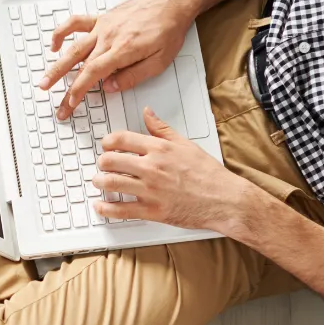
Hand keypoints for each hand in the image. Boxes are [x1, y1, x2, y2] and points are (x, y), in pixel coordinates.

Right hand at [39, 0, 194, 120]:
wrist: (171, 1)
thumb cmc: (168, 29)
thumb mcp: (159, 61)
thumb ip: (133, 76)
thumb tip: (111, 87)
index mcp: (122, 49)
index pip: (92, 73)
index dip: (78, 90)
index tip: (71, 103)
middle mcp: (108, 37)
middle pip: (78, 64)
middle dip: (63, 86)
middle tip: (56, 102)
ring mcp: (103, 26)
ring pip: (73, 47)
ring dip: (56, 65)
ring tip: (45, 80)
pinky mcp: (102, 18)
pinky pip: (76, 23)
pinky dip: (62, 33)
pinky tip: (54, 45)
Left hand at [92, 108, 255, 232]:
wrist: (225, 200)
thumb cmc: (209, 174)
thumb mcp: (186, 144)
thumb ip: (162, 129)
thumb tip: (147, 113)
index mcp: (160, 149)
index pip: (121, 139)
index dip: (108, 142)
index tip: (106, 146)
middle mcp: (152, 168)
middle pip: (111, 161)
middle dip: (102, 163)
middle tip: (102, 166)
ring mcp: (151, 190)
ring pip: (111, 183)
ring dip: (99, 182)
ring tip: (99, 182)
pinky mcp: (153, 211)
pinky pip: (121, 210)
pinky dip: (106, 208)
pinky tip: (100, 206)